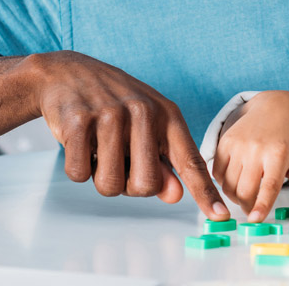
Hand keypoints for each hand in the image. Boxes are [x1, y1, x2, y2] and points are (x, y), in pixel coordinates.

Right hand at [26, 51, 227, 218]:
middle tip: (120, 160)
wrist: (69, 73)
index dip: (205, 191)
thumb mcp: (146, 125)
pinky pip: (79, 174)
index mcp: (167, 115)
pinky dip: (77, 167)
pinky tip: (80, 140)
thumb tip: (175, 194)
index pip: (190, 160)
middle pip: (145, 185)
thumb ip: (162, 161)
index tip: (219, 215)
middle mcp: (144, 112)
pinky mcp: (79, 120)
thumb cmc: (114, 104)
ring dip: (100, 177)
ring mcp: (111, 115)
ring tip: (99, 147)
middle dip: (129, 186)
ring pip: (110, 185)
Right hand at [211, 90, 288, 221]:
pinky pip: (217, 173)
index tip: (255, 220)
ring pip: (228, 185)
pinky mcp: (225, 141)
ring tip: (247, 192)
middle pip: (245, 191)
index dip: (261, 206)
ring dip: (235, 196)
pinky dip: (224, 182)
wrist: (277, 104)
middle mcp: (256, 148)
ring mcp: (238, 144)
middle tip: (253, 209)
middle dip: (248, 206)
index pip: (268, 187)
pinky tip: (237, 178)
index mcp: (278, 153)